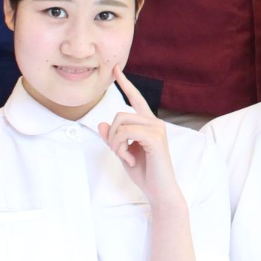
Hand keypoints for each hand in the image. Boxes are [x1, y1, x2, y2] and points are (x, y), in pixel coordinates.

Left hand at [96, 65, 183, 205]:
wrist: (159, 191)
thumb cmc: (144, 172)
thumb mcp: (122, 153)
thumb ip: (113, 138)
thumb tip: (101, 123)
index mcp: (147, 123)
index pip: (135, 98)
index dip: (125, 83)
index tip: (116, 69)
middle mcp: (154, 122)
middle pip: (120, 114)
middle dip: (112, 135)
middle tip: (118, 152)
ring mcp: (156, 128)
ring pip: (121, 123)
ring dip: (116, 143)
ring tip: (125, 157)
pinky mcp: (155, 138)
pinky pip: (127, 133)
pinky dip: (121, 147)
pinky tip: (130, 158)